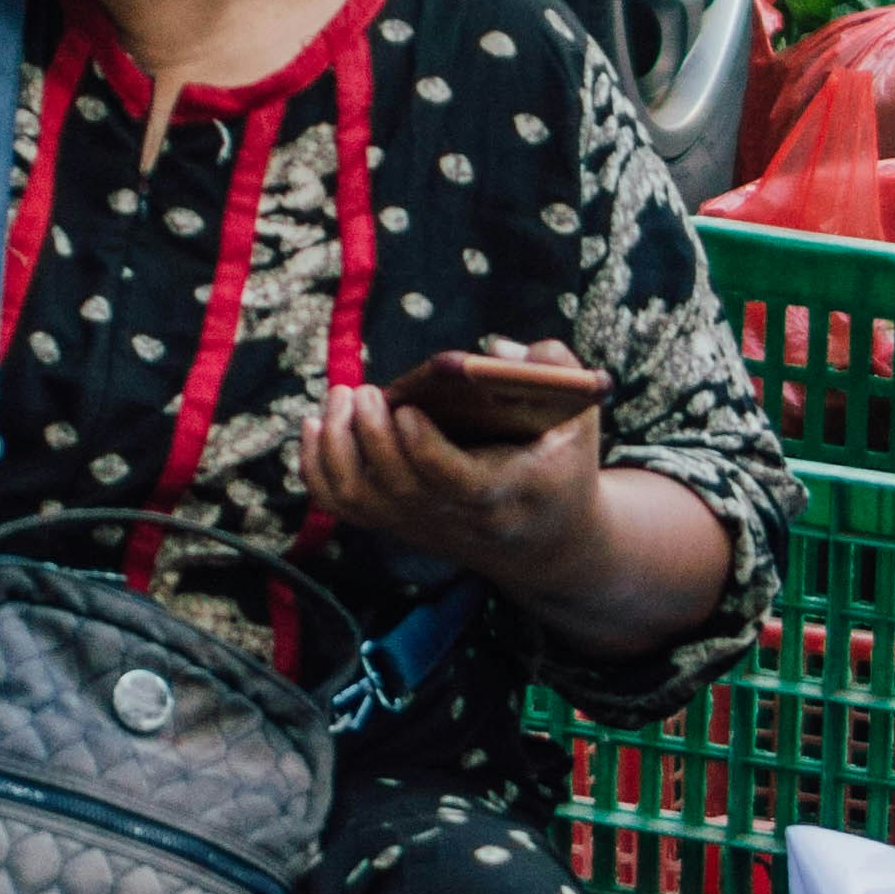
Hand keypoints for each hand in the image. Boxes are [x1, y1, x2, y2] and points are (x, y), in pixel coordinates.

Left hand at [303, 360, 610, 604]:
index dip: (425, 450)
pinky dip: (316, 468)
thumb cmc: (561, 463)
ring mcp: (422, 525)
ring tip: (341, 396)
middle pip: (399, 489)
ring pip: (362, 499)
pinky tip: (315, 425)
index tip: (407, 409)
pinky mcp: (398, 524)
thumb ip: (555, 371)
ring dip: (337, 447)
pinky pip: (343, 505)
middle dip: (371, 436)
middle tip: (363, 391)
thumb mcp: (579, 416)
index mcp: (507, 492)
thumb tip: (494, 352)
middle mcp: (459, 518)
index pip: (457, 483)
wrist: (547, 542)